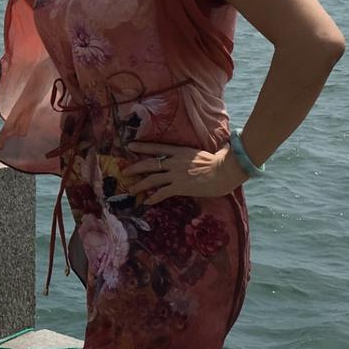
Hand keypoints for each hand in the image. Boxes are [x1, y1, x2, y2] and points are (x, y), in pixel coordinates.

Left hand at [120, 142, 244, 205]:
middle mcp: (174, 161)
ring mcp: (176, 174)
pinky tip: (146, 202)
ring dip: (139, 185)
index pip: (156, 148)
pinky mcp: (180, 187)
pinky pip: (162, 193)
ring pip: (151, 179)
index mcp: (179, 151)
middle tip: (124, 171)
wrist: (223, 171)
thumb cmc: (217, 162)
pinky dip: (153, 198)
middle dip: (134, 167)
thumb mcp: (198, 154)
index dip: (142, 147)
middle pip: (149, 163)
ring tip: (130, 190)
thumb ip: (189, 156)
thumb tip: (187, 157)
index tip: (130, 146)